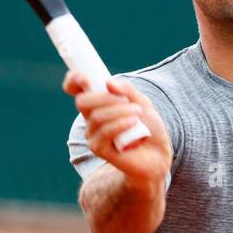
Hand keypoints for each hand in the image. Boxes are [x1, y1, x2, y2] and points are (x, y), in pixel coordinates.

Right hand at [63, 72, 172, 188]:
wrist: (158, 155)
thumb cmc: (149, 128)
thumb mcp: (143, 103)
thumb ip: (127, 91)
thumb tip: (108, 83)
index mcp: (99, 104)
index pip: (76, 89)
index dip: (74, 80)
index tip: (84, 78)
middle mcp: (91, 119)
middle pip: (83, 101)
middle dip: (105, 97)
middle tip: (127, 101)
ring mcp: (93, 134)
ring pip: (97, 117)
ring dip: (120, 111)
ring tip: (138, 114)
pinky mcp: (99, 149)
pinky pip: (104, 132)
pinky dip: (120, 124)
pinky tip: (134, 123)